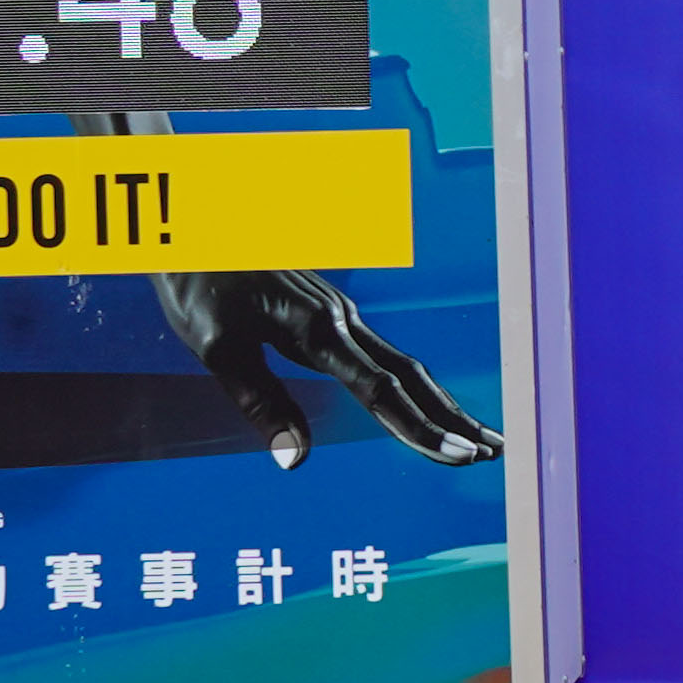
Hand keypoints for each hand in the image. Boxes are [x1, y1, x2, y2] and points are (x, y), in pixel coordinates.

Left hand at [155, 270, 499, 469]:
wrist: (188, 223)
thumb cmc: (196, 286)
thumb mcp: (216, 350)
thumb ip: (261, 403)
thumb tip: (296, 459)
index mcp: (318, 328)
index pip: (380, 390)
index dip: (419, 428)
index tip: (456, 457)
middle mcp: (341, 319)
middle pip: (412, 376)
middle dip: (453, 419)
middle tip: (494, 456)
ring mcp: (340, 315)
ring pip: (405, 365)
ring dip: (443, 405)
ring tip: (480, 440)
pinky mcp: (331, 315)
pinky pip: (385, 357)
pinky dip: (415, 388)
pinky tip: (427, 405)